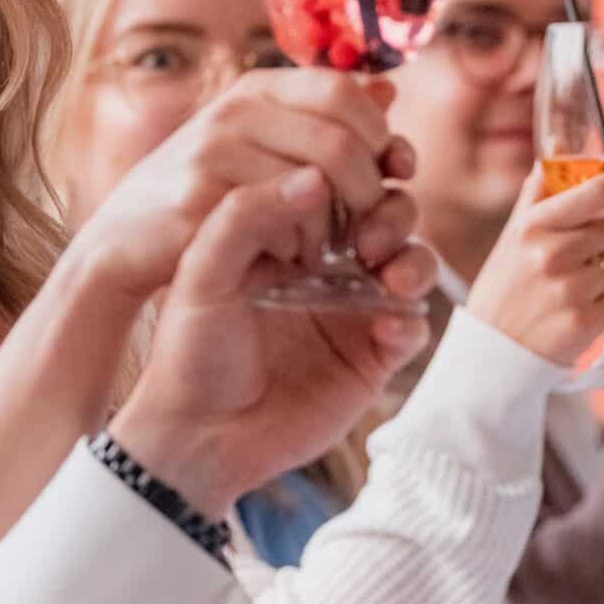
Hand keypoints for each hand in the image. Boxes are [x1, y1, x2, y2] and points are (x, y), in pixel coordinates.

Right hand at [67, 69, 417, 311]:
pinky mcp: (201, 197)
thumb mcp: (256, 145)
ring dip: (336, 225)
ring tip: (327, 247)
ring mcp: (213, 150)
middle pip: (341, 137)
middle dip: (369, 189)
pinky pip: (282, 220)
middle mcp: (233, 110)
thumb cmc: (197, 198)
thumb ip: (318, 119)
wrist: (120, 244)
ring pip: (317, 181)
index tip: (387, 175)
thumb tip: (388, 89)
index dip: (379, 133)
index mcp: (253, 90)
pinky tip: (293, 261)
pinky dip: (301, 246)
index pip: (344, 90)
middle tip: (366, 227)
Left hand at [110, 168, 436, 514]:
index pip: (333, 180)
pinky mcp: (372, 356)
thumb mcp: (203, 274)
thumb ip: (245, 217)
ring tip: (390, 275)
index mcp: (280, 232)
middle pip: (384, 212)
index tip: (360, 167)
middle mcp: (322, 264)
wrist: (198, 436)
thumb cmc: (189, 349)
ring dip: (413, 258)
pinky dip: (412, 319)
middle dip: (390, 211)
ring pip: (410, 261)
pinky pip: (414, 326)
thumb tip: (313, 174)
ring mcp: (351, 308)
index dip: (354, 169)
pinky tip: (387, 328)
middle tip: (366, 239)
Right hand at [467, 160, 603, 365]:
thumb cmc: (505, 289)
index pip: (597, 190)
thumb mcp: (512, 239)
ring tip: (582, 285)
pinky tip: (583, 310)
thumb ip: (537, 196)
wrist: (491, 353)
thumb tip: (555, 147)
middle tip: (601, 248)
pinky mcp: (584, 322)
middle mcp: (551, 253)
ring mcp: (568, 289)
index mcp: (534, 226)